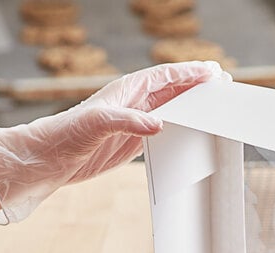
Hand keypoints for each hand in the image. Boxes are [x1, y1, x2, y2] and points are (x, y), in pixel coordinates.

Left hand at [0, 61, 228, 222]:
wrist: (52, 158)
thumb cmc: (68, 134)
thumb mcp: (98, 123)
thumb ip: (129, 121)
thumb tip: (159, 123)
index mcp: (127, 90)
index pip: (165, 77)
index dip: (190, 73)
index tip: (212, 72)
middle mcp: (134, 103)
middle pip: (173, 90)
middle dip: (197, 86)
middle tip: (221, 83)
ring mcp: (135, 122)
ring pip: (171, 109)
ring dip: (191, 106)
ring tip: (212, 105)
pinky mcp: (134, 141)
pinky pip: (164, 130)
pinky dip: (181, 128)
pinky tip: (192, 131)